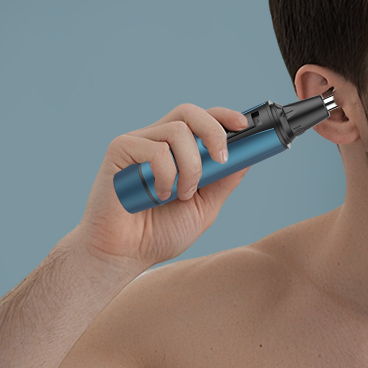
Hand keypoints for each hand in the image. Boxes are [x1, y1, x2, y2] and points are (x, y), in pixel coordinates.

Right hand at [64, 103, 252, 270]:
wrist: (123, 255)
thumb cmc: (158, 234)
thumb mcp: (202, 208)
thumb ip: (222, 182)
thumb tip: (247, 157)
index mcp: (176, 151)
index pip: (200, 119)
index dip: (222, 116)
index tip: (242, 124)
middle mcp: (157, 141)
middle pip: (190, 112)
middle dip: (213, 131)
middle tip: (220, 159)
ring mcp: (138, 143)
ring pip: (177, 131)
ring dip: (190, 167)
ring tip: (181, 195)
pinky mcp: (120, 149)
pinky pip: (156, 149)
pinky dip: (166, 176)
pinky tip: (157, 196)